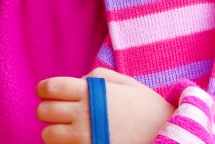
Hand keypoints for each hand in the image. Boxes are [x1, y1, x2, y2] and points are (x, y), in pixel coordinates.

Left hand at [36, 68, 173, 143]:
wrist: (171, 137)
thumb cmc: (147, 109)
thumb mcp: (125, 83)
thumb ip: (97, 77)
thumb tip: (77, 80)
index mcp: (91, 91)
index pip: (50, 87)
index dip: (44, 90)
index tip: (47, 94)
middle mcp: (85, 113)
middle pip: (44, 111)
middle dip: (47, 111)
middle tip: (56, 113)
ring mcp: (86, 137)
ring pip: (48, 135)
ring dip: (53, 132)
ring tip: (66, 131)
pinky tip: (75, 143)